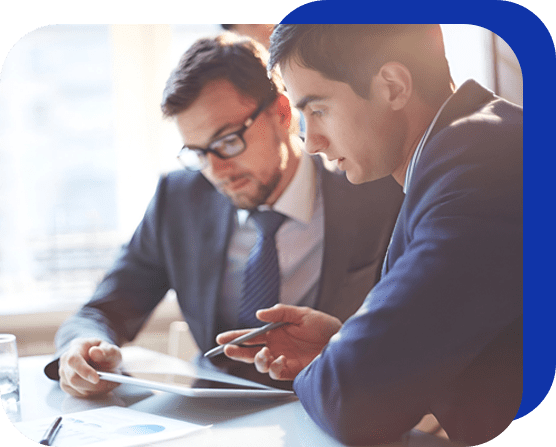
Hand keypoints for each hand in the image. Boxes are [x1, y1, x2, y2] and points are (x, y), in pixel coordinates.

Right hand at [59, 338, 121, 397]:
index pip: (73, 360)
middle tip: (112, 383)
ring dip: (96, 389)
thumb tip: (94, 352)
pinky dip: (93, 393)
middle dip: (94, 384)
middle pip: (73, 378)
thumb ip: (106, 351)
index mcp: (77, 346)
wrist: (103, 362)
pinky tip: (101, 386)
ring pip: (77, 388)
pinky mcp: (66, 385)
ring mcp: (64, 373)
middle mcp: (66, 360)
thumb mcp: (112, 350)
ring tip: (110, 383)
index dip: (83, 370)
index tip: (97, 379)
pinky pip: (78, 394)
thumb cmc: (106, 354)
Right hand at [216, 304, 341, 380]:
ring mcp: (283, 359)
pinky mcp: (292, 371)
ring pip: (260, 364)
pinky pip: (276, 373)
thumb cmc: (325, 326)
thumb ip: (280, 312)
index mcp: (275, 331)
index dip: (235, 337)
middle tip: (228, 350)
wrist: (343, 343)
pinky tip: (280, 360)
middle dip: (237, 352)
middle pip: (250, 351)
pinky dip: (275, 367)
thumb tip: (259, 314)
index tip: (221, 339)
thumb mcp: (302, 314)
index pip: (250, 335)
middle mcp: (276, 346)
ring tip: (264, 353)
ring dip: (258, 360)